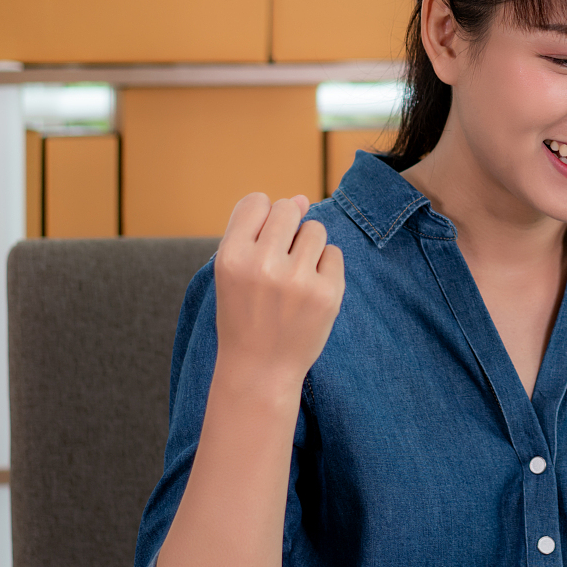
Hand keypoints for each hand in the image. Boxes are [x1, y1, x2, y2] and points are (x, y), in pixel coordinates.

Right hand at [212, 193, 345, 388]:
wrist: (259, 369)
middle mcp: (263, 265)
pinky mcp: (327, 294)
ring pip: (315, 229)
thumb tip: (303, 197)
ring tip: (294, 277)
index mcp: (231, 257)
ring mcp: (298, 280)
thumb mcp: (235, 271)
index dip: (262, 218)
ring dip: (308, 247)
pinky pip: (334, 253)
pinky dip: (325, 268)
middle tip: (280, 261)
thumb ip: (260, 229)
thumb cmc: (244, 313)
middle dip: (288, 228)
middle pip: (288, 209)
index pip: (257, 202)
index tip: (261, 244)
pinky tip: (309, 291)